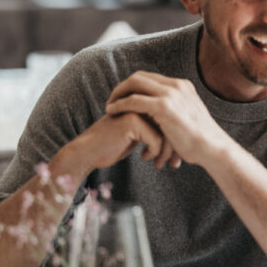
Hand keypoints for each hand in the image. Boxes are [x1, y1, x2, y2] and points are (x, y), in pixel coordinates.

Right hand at [58, 111, 175, 176]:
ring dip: (165, 152)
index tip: (176, 159)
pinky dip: (154, 152)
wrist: (87, 152)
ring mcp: (137, 109)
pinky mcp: (132, 121)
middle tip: (174, 164)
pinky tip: (144, 157)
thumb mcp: (137, 135)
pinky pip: (156, 139)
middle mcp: (142, 102)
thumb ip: (154, 129)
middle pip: (172, 124)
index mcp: (145, 103)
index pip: (171, 120)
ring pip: (166, 132)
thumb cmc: (113, 146)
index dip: (176, 140)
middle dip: (175, 147)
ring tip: (159, 164)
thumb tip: (179, 140)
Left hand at [105, 73, 227, 167]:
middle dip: (123, 87)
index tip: (123, 97)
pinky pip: (133, 100)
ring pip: (134, 84)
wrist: (212, 148)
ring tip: (109, 106)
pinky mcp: (163, 106)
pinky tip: (111, 111)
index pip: (151, 78)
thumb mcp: (189, 119)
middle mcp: (176, 85)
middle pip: (140, 77)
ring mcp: (170, 94)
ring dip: (118, 94)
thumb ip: (177, 113)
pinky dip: (119, 104)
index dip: (133, 86)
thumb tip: (165, 119)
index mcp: (183, 86)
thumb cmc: (201, 142)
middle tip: (112, 100)